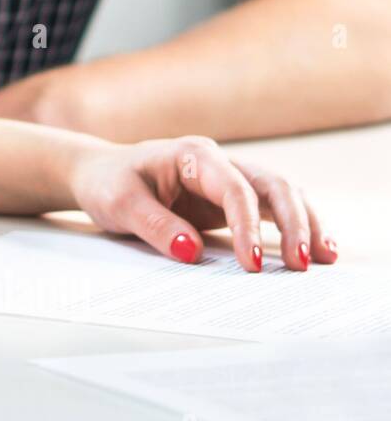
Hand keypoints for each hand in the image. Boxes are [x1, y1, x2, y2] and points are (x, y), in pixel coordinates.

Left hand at [68, 136, 338, 271]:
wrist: (98, 174)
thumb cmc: (108, 183)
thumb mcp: (119, 203)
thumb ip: (155, 225)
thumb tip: (193, 252)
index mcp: (192, 155)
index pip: (235, 189)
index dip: (247, 227)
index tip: (252, 265)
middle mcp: (219, 163)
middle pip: (272, 185)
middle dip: (293, 223)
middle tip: (302, 264)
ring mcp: (227, 179)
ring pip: (280, 194)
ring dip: (304, 223)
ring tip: (323, 259)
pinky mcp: (228, 199)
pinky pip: (268, 209)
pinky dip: (291, 226)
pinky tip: (309, 250)